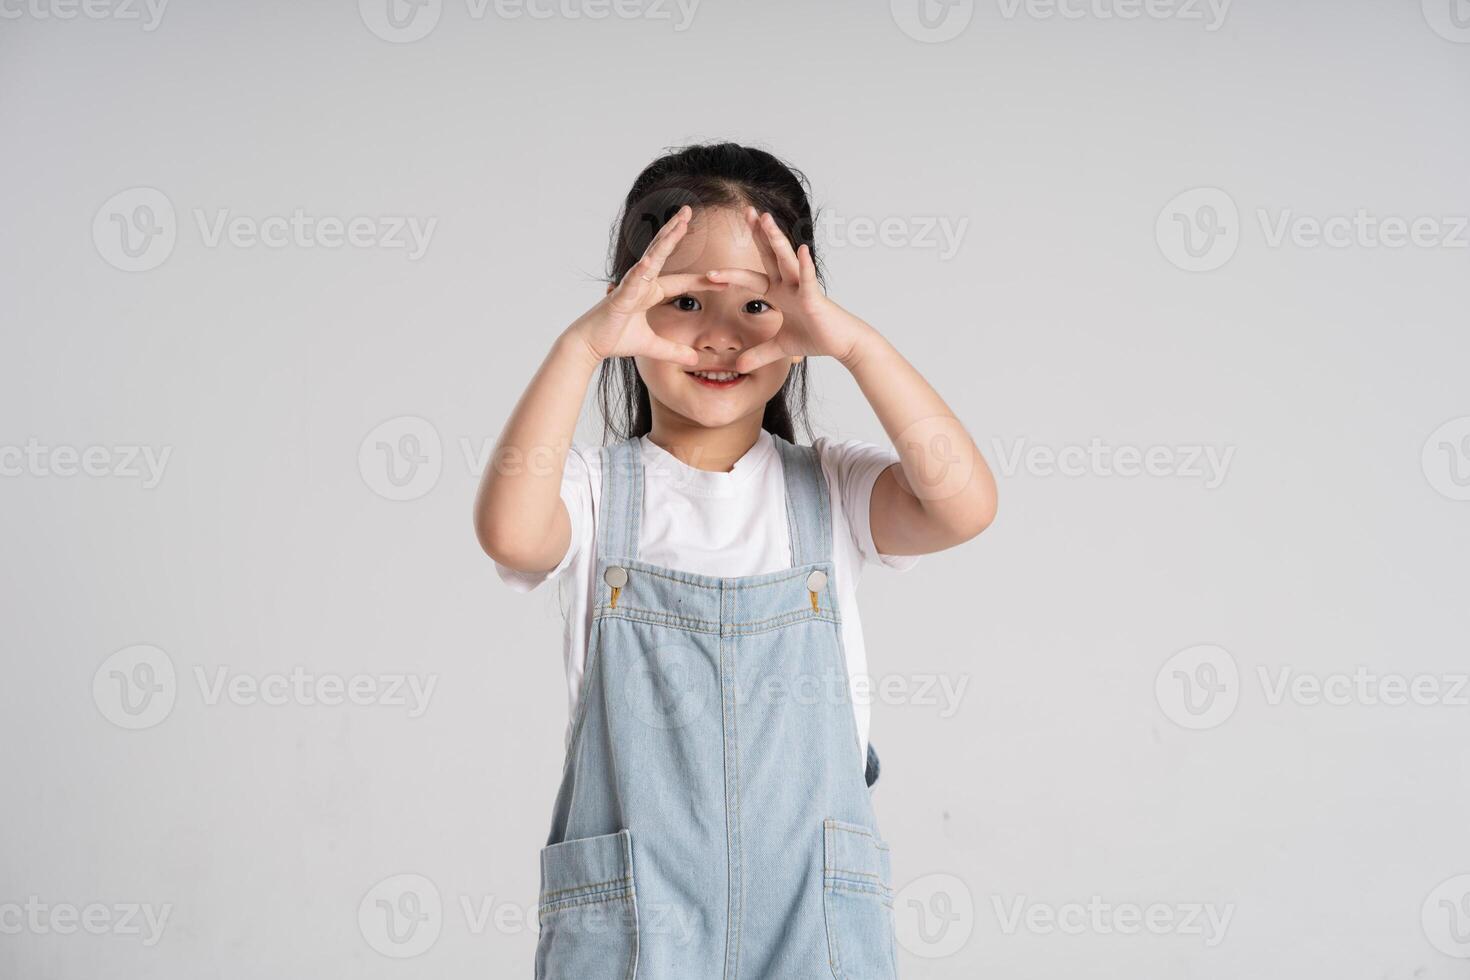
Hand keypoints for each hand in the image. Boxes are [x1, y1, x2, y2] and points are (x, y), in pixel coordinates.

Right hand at [569, 205, 721, 366]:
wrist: (590, 345)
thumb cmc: (615, 339)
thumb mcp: (652, 347)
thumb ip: (673, 351)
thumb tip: (693, 360)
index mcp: (650, 291)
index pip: (681, 282)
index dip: (703, 280)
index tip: (724, 278)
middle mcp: (641, 283)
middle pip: (662, 253)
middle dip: (676, 231)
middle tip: (689, 211)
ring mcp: (630, 286)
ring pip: (651, 257)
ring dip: (665, 239)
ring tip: (679, 222)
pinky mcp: (620, 296)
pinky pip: (633, 280)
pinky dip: (642, 269)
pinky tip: (651, 259)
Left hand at [709, 206, 875, 373]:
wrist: (843, 344)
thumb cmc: (815, 338)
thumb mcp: (780, 348)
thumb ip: (759, 354)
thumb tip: (739, 367)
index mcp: (779, 292)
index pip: (751, 277)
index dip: (731, 274)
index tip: (709, 272)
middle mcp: (789, 284)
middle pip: (770, 255)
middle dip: (758, 233)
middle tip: (746, 211)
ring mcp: (802, 288)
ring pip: (785, 260)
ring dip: (775, 240)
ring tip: (765, 220)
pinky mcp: (815, 298)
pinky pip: (808, 280)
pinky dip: (804, 266)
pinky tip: (801, 250)